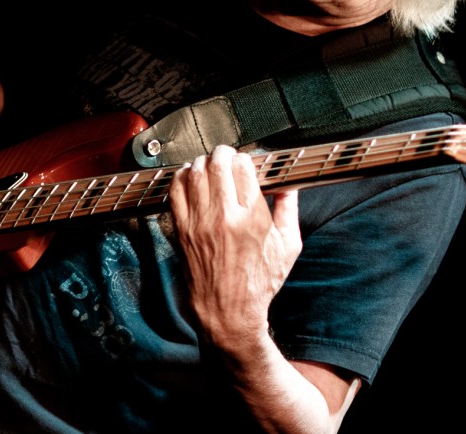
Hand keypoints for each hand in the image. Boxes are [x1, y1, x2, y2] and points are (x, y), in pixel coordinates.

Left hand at [169, 146, 302, 350]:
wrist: (228, 312)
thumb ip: (289, 210)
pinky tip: (189, 176)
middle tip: (228, 156)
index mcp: (252, 218)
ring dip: (203, 161)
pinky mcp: (182, 231)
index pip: (243, 168)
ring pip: (195, 173)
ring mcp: (199, 224)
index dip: (246, 159)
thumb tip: (290, 185)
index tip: (248, 162)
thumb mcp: (288, 246)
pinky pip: (175, 192)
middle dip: (224, 153)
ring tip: (210, 163)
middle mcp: (224, 218)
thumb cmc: (260, 283)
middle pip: (217, 165)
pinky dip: (181, 177)